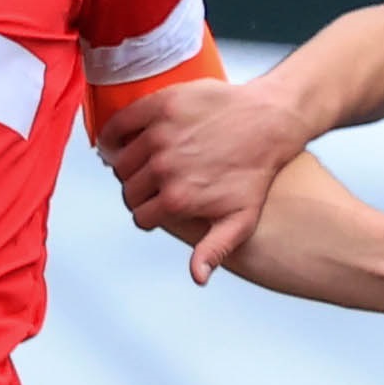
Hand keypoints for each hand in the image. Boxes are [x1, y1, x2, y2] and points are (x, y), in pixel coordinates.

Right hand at [103, 75, 312, 282]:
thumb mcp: (240, 220)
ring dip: (128, 164)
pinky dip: (114, 134)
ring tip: (146, 162)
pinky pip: (119, 124)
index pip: (140, 215)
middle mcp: (163, 168)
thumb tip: (196, 278)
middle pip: (129, 189)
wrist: (269, 123)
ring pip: (122, 161)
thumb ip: (214, 250)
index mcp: (177, 199)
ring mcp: (160, 136)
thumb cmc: (255, 173)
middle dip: (138, 190)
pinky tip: (122, 140)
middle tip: (154, 183)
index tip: (158, 204)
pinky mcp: (160, 106)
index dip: (148, 213)